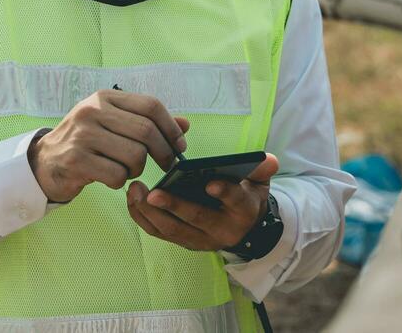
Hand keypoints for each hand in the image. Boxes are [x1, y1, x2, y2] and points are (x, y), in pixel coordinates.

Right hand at [28, 89, 189, 202]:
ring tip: (126, 170)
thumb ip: (148, 122)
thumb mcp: (114, 124)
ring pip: (134, 155)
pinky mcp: (76, 160)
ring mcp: (82, 135)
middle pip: (146, 131)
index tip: (180, 146)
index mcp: (105, 97)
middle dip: (163, 153)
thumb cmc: (87, 142)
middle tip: (165, 165)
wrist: (44, 162)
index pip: (150, 105)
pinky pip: (117, 175)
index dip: (171, 127)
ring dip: (137, 169)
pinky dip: (120, 181)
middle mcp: (92, 111)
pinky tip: (110, 178)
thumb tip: (185, 125)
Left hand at [126, 153, 279, 251]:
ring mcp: (200, 239)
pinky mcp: (182, 241)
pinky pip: (159, 233)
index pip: (236, 201)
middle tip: (153, 193)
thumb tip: (269, 159)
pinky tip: (132, 199)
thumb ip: (261, 169)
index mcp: (243, 211)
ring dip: (150, 213)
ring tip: (136, 191)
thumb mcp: (259, 183)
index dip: (225, 192)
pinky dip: (143, 218)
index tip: (210, 183)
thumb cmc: (246, 197)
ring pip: (172, 230)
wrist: (243, 229)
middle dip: (174, 207)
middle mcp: (221, 230)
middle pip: (196, 219)